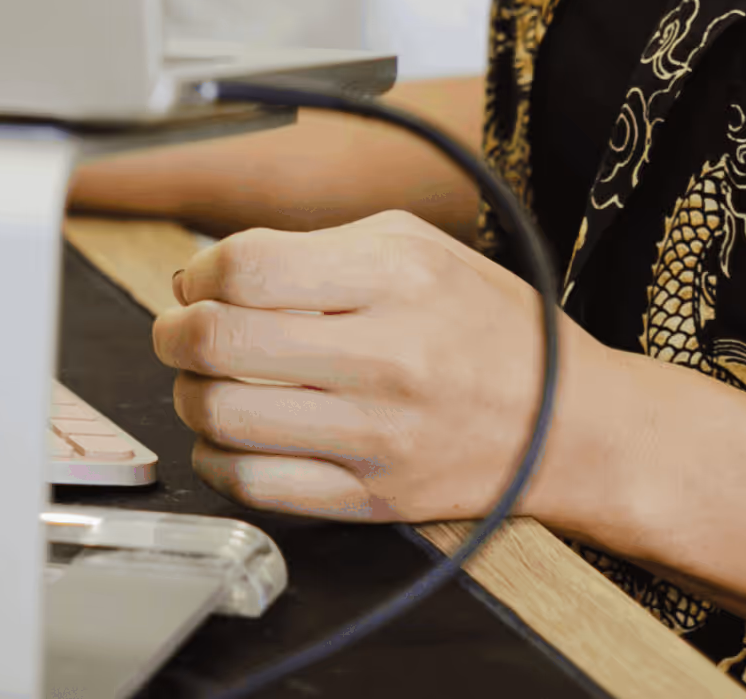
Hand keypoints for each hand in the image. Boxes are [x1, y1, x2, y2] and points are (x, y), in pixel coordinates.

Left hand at [152, 211, 608, 528]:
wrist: (571, 426)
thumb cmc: (488, 324)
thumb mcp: (415, 246)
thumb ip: (311, 247)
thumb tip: (205, 273)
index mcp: (398, 279)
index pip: (250, 267)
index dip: (201, 271)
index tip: (201, 278)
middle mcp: (388, 359)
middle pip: (221, 342)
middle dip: (173, 331)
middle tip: (178, 328)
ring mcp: (379, 438)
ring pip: (224, 418)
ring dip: (188, 395)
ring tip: (205, 381)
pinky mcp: (373, 499)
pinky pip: (257, 486)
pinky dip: (217, 460)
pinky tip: (228, 437)